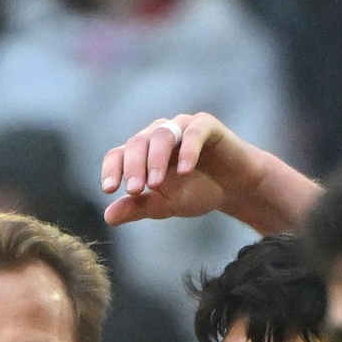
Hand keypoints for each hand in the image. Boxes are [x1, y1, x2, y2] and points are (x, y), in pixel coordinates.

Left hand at [99, 112, 319, 235]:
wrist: (232, 188)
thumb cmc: (195, 192)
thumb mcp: (163, 205)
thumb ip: (137, 208)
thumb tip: (108, 217)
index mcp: (143, 153)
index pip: (118, 154)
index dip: (112, 169)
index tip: (109, 189)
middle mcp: (159, 135)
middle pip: (137, 142)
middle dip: (133, 167)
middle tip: (134, 190)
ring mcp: (182, 127)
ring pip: (162, 134)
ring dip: (155, 159)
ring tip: (154, 185)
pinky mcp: (206, 125)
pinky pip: (194, 131)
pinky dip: (188, 150)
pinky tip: (185, 171)